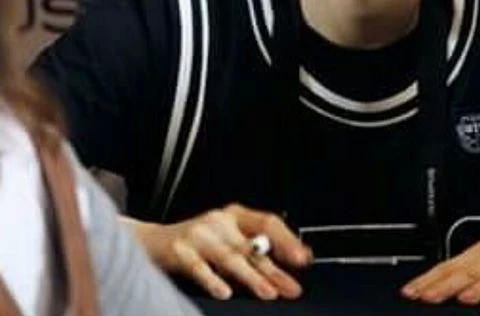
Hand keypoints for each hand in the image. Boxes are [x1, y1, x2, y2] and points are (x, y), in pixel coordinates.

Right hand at [144, 204, 312, 300]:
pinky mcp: (178, 250)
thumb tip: (292, 263)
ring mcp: (198, 234)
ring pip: (230, 257)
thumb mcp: (226, 239)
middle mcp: (219, 221)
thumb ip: (253, 250)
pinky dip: (212, 280)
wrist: (148, 242)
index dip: (287, 240)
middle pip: (252, 245)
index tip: (303, 258)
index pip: (267, 222)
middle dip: (274, 268)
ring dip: (251, 276)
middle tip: (292, 287)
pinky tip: (225, 292)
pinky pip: (199, 267)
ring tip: (268, 292)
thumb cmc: (194, 244)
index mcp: (234, 215)